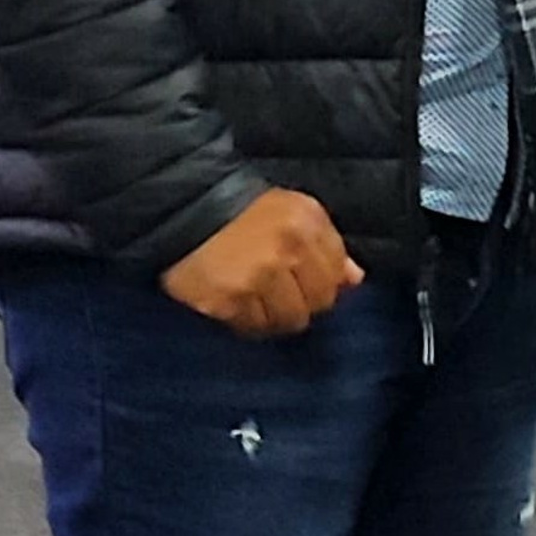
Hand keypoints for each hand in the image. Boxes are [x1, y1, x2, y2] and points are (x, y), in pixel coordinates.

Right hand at [161, 188, 364, 337]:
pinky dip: (246, 321)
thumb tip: (355, 279)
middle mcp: (286, 250)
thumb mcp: (290, 210)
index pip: (336, 275)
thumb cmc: (240, 208)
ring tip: (255, 299)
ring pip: (287, 321)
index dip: (322, 283)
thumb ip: (326, 243)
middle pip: (317, 303)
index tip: (303, 280)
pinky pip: (252, 327)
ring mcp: (257, 279)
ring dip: (274, 316)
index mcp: (306, 222)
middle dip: (302, 301)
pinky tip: (235, 303)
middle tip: (279, 293)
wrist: (180, 207)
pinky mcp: (228, 302)